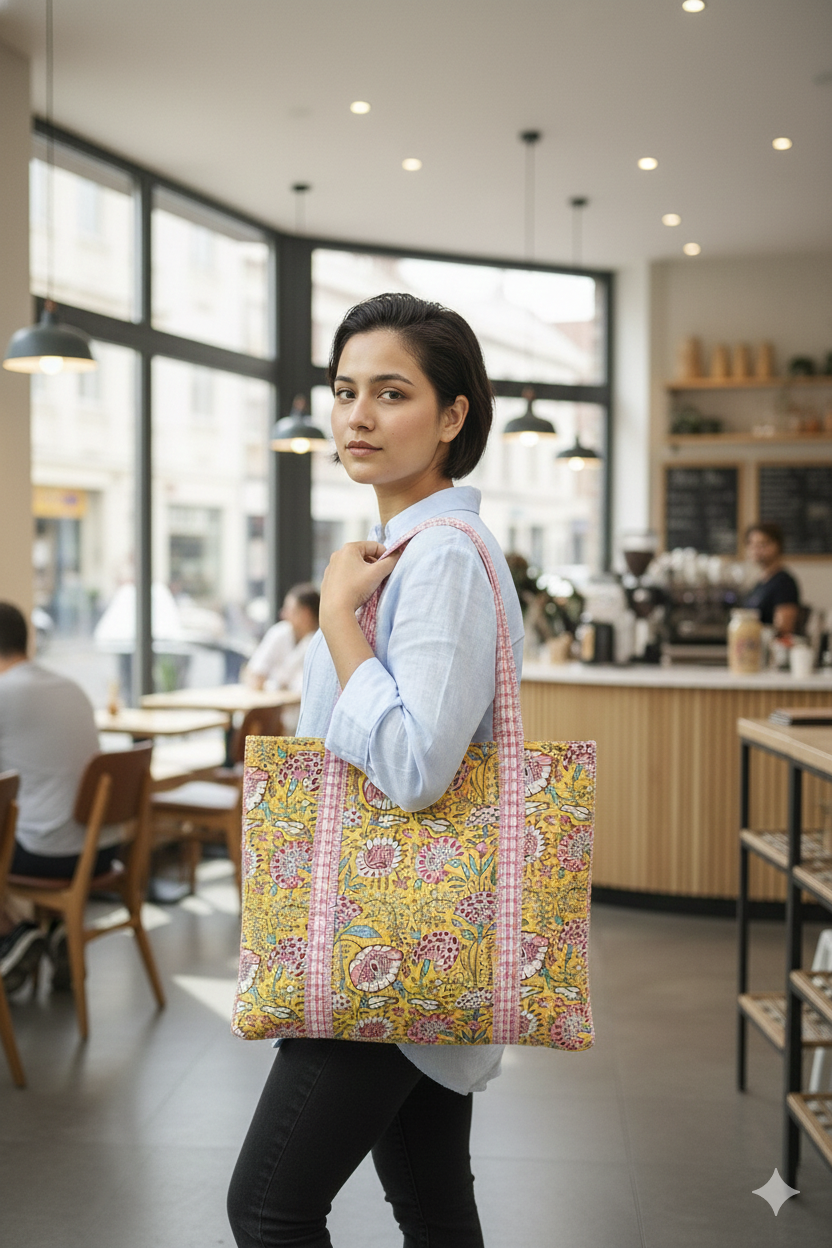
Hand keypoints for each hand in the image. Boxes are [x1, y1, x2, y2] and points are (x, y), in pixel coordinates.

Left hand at [319, 541, 402, 689]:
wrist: (334, 614)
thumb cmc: (357, 591)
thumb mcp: (379, 574)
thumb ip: (393, 561)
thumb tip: (406, 552)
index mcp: (348, 548)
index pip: (375, 547)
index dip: (386, 558)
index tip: (391, 572)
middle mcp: (337, 557)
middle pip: (365, 559)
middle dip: (375, 569)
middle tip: (382, 584)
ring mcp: (330, 572)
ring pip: (356, 572)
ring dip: (366, 580)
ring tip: (370, 594)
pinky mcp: (328, 587)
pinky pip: (348, 584)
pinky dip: (355, 589)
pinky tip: (359, 601)